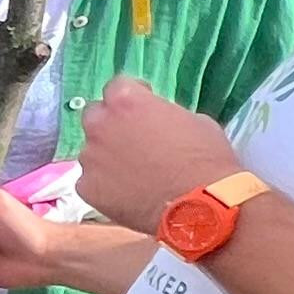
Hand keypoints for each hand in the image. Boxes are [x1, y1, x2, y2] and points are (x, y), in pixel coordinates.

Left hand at [73, 79, 241, 231]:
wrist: (201, 206)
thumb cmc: (206, 158)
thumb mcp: (193, 120)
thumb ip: (163, 114)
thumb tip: (157, 121)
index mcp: (126, 101)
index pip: (117, 87)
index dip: (132, 96)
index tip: (143, 108)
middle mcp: (100, 125)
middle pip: (95, 115)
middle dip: (110, 123)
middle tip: (132, 140)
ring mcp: (90, 158)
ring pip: (92, 151)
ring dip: (107, 156)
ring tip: (132, 174)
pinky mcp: (86, 189)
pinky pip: (91, 181)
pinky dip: (105, 185)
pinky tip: (127, 194)